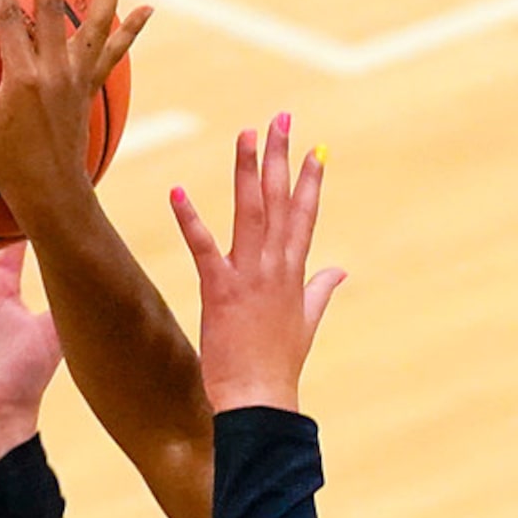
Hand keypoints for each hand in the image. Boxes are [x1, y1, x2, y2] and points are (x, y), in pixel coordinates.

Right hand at [0, 0, 150, 235]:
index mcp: (22, 78)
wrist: (53, 196)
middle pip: (52, 8)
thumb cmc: (7, 166)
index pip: (8, 19)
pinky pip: (113, 55)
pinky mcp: (88, 90)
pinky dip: (129, 32)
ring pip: (95, 25)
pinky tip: (145, 10)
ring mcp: (76, 80)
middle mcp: (54, 72)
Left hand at [170, 113, 345, 413]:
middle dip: (281, 157)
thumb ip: (322, 290)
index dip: (310, 181)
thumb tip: (341, 270)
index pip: (305, 216)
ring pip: (249, 213)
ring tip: (246, 134)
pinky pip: (204, 248)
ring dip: (247, 171)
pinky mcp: (220, 291)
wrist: (259, 400)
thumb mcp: (306, 324)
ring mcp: (248, 277)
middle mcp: (275, 268)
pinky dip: (190, 219)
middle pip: (279, 202)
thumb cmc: (280, 367)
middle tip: (281, 118)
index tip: (315, 149)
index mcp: (295, 274)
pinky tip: (177, 191)